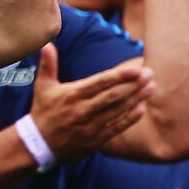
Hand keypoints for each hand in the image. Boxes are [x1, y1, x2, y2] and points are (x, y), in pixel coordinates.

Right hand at [28, 44, 152, 161]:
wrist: (37, 144)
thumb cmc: (43, 112)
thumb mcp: (42, 87)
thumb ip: (48, 64)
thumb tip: (47, 44)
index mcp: (71, 95)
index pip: (99, 83)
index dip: (119, 76)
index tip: (136, 69)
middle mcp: (81, 110)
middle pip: (113, 96)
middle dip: (134, 84)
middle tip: (150, 74)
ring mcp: (89, 126)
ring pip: (117, 111)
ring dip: (136, 98)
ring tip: (151, 87)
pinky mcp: (94, 140)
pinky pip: (116, 128)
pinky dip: (129, 119)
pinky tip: (141, 109)